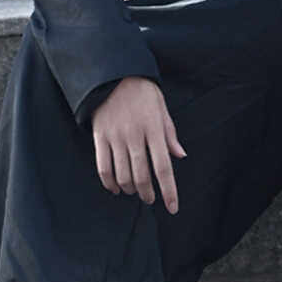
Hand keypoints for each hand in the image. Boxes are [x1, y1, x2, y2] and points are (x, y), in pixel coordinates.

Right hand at [92, 76, 186, 212]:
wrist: (114, 75)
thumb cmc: (143, 92)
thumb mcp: (162, 108)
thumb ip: (169, 134)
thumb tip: (180, 156)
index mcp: (154, 128)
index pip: (163, 167)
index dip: (169, 190)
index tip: (173, 207)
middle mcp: (135, 135)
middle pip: (142, 175)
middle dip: (148, 193)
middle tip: (150, 199)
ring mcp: (116, 137)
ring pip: (122, 175)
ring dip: (130, 189)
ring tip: (135, 191)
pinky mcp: (100, 137)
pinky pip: (103, 167)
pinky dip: (109, 183)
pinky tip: (115, 188)